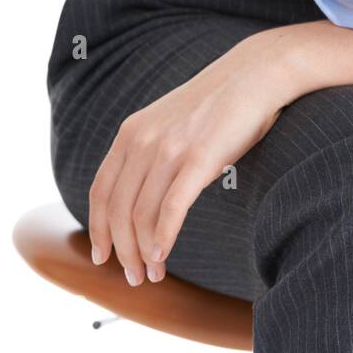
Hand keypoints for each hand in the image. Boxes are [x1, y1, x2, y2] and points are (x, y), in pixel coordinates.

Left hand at [87, 32, 292, 284]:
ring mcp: (169, 149)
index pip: (101, 191)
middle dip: (121, 251)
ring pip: (141, 216)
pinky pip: (171, 209)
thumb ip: (149, 151)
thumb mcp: (170, 123)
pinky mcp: (199, 159)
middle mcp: (142, 141)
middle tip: (134, 277)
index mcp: (131, 133)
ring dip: (144, 253)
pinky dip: (163, 239)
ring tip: (153, 274)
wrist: (254, 75)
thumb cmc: (218, 105)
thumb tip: (141, 196)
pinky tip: (163, 256)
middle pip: (117, 211)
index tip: (102, 256)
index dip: (98, 229)